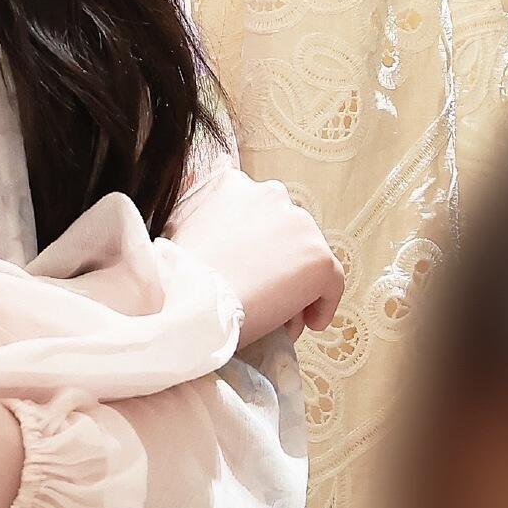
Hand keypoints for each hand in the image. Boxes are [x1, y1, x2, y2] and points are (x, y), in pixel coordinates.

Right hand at [173, 166, 344, 345]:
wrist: (191, 305)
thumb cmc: (176, 278)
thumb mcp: (176, 230)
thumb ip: (198, 221)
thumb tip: (210, 237)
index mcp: (233, 184)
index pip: (257, 210)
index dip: (255, 243)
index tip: (247, 267)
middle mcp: (270, 194)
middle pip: (285, 233)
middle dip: (277, 261)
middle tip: (261, 293)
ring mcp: (298, 224)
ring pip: (306, 258)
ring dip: (294, 284)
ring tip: (277, 313)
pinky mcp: (319, 258)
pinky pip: (332, 284)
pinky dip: (322, 304)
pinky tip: (306, 323)